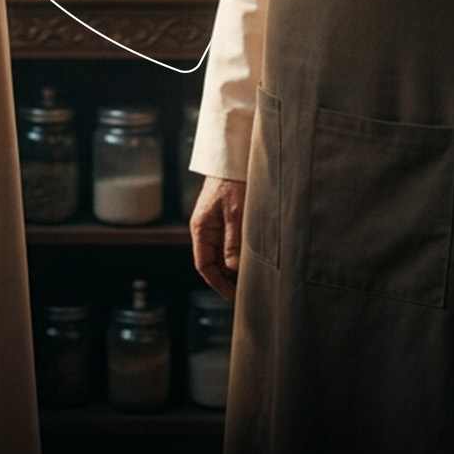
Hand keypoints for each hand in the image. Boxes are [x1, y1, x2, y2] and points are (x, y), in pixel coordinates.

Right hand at [190, 176, 246, 299]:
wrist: (234, 158)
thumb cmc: (233, 182)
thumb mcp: (236, 213)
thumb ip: (234, 242)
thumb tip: (233, 269)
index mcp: (201, 229)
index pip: (204, 265)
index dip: (217, 283)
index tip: (232, 295)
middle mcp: (205, 229)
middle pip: (213, 262)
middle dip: (227, 278)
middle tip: (246, 290)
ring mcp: (215, 225)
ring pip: (222, 254)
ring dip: (234, 266)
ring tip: (251, 278)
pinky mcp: (226, 219)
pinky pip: (230, 243)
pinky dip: (238, 254)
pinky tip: (252, 259)